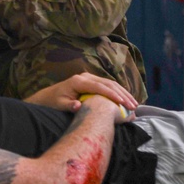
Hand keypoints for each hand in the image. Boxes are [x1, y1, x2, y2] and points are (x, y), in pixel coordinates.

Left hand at [23, 72, 138, 112]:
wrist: (48, 97)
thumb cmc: (54, 102)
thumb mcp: (59, 105)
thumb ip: (68, 106)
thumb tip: (78, 106)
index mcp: (78, 81)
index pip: (99, 87)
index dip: (112, 95)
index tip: (123, 104)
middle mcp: (85, 77)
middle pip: (108, 84)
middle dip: (122, 95)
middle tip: (134, 106)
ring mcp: (89, 78)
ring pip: (111, 84)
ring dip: (123, 93)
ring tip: (134, 104)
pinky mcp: (92, 82)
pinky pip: (108, 86)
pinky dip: (119, 92)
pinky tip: (127, 100)